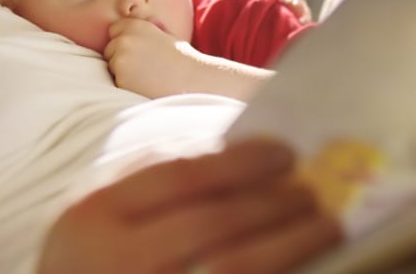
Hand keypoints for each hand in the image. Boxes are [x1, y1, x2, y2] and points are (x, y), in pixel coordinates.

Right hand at [38, 138, 341, 273]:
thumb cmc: (92, 260)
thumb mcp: (103, 213)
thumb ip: (156, 181)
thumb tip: (249, 154)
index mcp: (97, 215)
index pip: (183, 175)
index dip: (243, 161)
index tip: (286, 152)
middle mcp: (118, 261)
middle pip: (216, 224)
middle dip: (277, 204)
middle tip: (313, 192)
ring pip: (236, 270)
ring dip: (291, 245)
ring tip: (323, 227)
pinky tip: (303, 266)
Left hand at [106, 18, 274, 100]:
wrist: (193, 80)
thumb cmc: (183, 59)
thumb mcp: (167, 35)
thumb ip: (150, 28)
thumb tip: (142, 22)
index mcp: (136, 25)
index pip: (114, 30)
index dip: (123, 41)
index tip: (136, 51)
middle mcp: (125, 39)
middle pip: (109, 50)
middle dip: (120, 58)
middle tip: (143, 67)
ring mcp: (121, 59)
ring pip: (111, 67)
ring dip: (122, 73)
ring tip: (146, 77)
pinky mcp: (120, 79)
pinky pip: (116, 83)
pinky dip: (126, 86)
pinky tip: (144, 85)